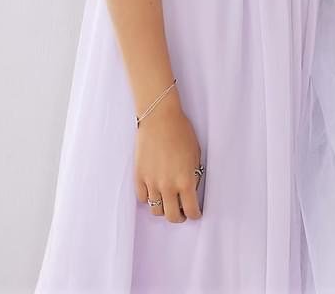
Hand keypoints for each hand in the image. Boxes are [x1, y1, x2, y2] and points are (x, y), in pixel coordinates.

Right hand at [134, 92, 202, 222]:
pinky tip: (154, 190)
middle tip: (182, 211)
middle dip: (179, 216)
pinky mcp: (139, 177)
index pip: (191, 211)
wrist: (159, 118)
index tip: (195, 212)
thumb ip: (194, 175)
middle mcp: (168, 186)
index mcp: (185, 181)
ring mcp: (151, 183)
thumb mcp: (195, 154)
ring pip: (156, 211)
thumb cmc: (181, 132)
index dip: (195, 214)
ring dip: (163, 208)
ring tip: (168, 201)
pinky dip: (149, 197)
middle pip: (172, 217)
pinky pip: (143, 198)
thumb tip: (191, 189)